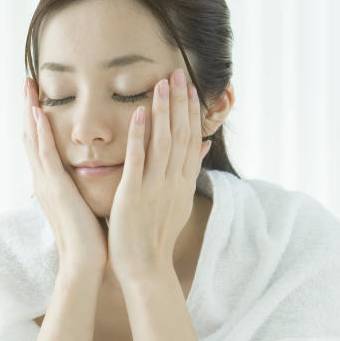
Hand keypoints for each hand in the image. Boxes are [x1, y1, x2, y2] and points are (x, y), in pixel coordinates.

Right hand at [22, 77, 107, 276]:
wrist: (84, 262)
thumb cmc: (88, 237)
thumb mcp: (82, 204)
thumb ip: (81, 187)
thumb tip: (88, 174)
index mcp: (51, 182)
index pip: (40, 144)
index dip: (37, 119)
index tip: (37, 96)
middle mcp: (44, 179)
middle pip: (31, 136)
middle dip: (28, 108)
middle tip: (27, 81)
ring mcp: (46, 182)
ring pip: (33, 139)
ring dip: (29, 111)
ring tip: (28, 86)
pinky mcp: (54, 187)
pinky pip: (45, 154)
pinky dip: (39, 132)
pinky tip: (38, 113)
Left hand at [107, 69, 211, 282]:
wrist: (145, 267)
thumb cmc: (156, 237)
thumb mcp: (179, 201)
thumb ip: (189, 171)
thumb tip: (205, 144)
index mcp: (183, 182)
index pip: (191, 139)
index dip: (190, 111)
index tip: (189, 86)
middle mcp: (174, 181)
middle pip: (180, 134)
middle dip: (179, 102)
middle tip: (178, 73)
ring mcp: (155, 187)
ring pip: (163, 142)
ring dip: (163, 111)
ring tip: (162, 83)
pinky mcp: (135, 194)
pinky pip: (138, 160)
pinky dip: (139, 136)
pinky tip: (137, 113)